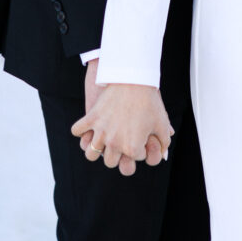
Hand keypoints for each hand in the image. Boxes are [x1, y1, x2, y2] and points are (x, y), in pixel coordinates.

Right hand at [79, 60, 163, 174]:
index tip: (140, 137)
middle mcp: (114, 143)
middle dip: (115, 154)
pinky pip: (77, 131)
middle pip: (110, 162)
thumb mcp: (162, 122)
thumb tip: (163, 154)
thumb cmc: (150, 101)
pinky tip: (90, 126)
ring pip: (90, 154)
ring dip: (95, 149)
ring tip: (101, 141)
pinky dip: (81, 130)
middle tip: (119, 142)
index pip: (133, 159)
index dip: (138, 149)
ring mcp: (101, 131)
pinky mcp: (91, 118)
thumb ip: (164, 142)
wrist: (135, 78)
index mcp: (132, 148)